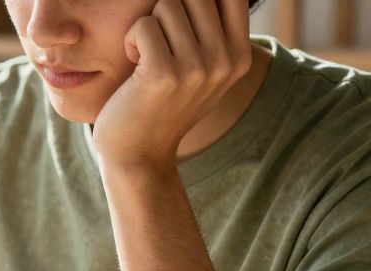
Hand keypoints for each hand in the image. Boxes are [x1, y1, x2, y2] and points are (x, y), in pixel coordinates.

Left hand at [91, 0, 251, 166]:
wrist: (139, 155)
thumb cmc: (163, 106)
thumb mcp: (204, 72)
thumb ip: (214, 33)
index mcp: (239, 57)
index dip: (199, 1)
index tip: (181, 23)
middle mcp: (225, 61)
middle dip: (168, 11)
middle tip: (159, 43)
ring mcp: (197, 69)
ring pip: (167, 5)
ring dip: (147, 27)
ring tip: (146, 56)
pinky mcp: (163, 74)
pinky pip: (144, 25)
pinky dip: (131, 40)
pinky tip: (133, 64)